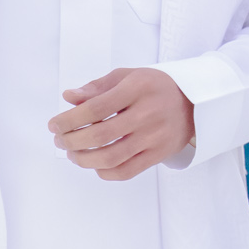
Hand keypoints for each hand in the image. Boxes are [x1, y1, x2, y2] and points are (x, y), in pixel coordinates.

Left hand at [48, 68, 194, 180]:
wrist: (194, 103)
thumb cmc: (154, 87)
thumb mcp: (127, 77)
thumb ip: (97, 87)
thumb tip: (69, 97)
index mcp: (137, 89)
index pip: (95, 108)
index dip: (69, 119)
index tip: (54, 125)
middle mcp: (147, 114)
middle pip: (100, 135)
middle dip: (71, 141)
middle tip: (60, 140)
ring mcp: (154, 137)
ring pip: (111, 157)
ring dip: (84, 159)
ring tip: (73, 154)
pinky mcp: (159, 155)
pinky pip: (127, 171)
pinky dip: (105, 172)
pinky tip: (95, 164)